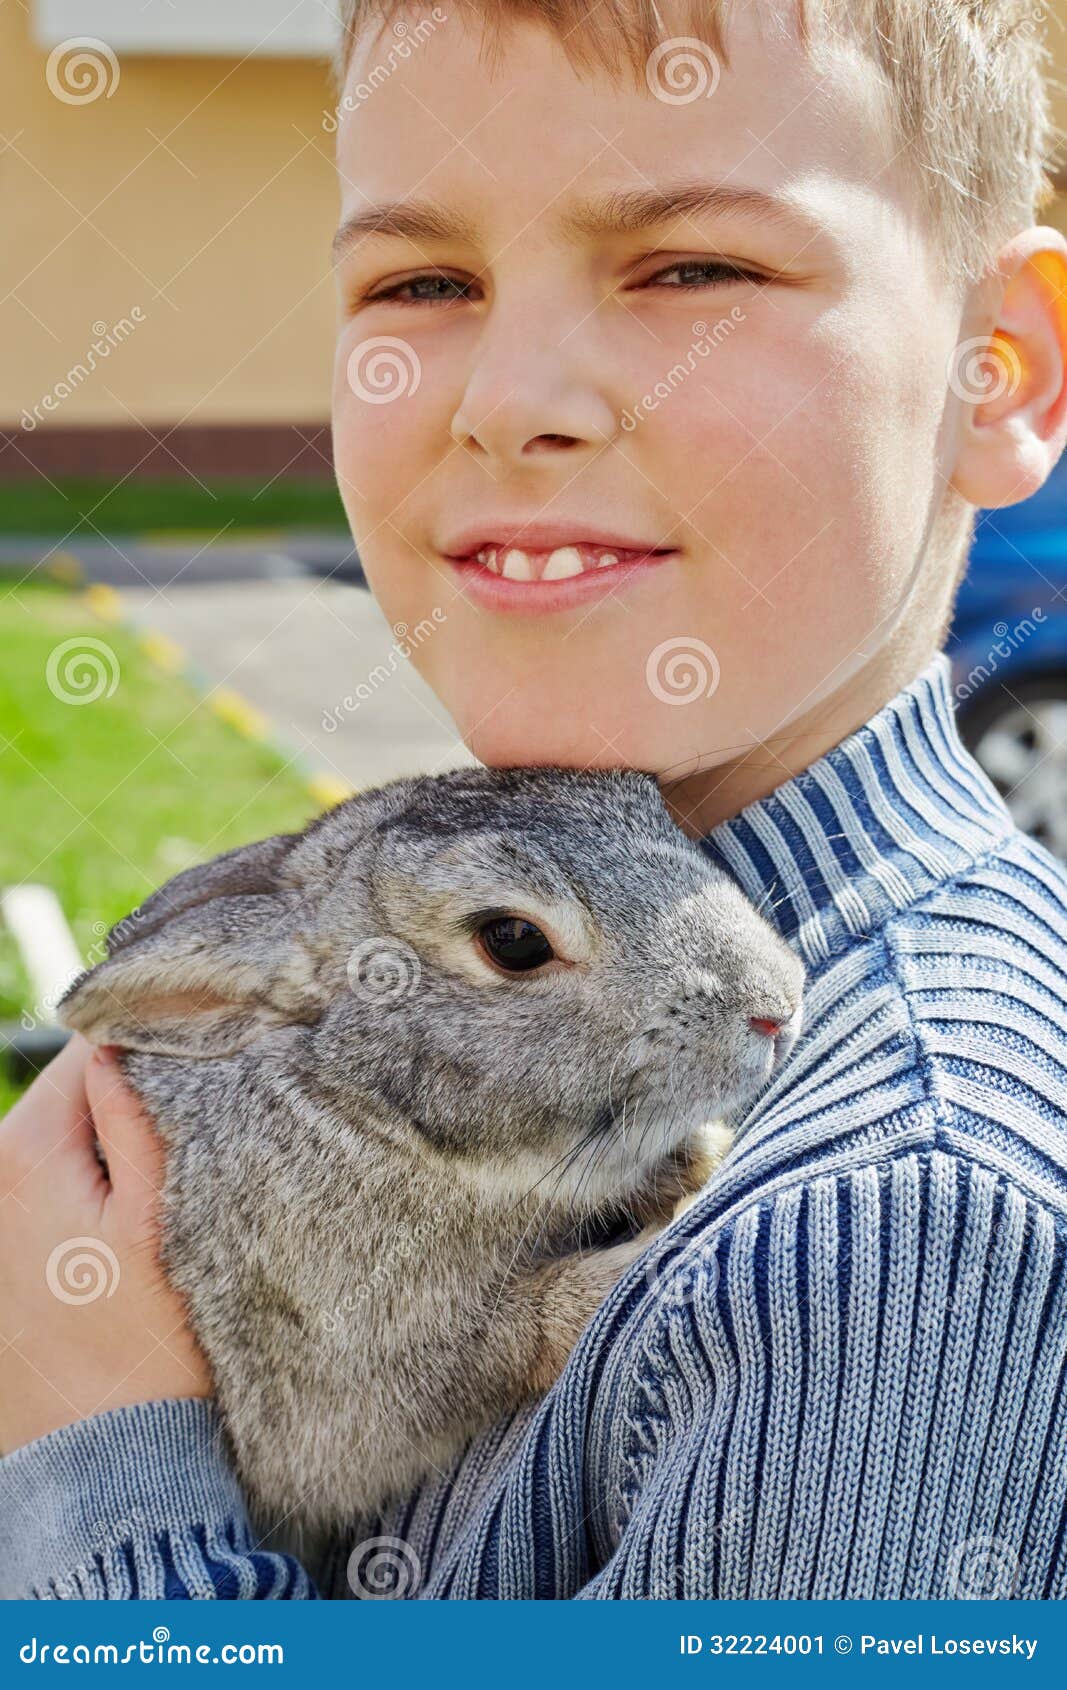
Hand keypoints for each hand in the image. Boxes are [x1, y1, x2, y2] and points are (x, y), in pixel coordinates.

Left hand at [0, 1033, 211, 1456]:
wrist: (105, 1453)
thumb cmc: (144, 1343)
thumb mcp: (157, 1220)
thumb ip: (135, 1121)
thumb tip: (119, 1043)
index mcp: (26, 1149)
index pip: (91, 1043)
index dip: (156, 1038)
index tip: (211, 1056)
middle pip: (74, 1083)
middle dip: (134, 1087)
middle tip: (202, 1116)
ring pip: (67, 1126)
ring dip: (115, 1133)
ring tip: (171, 1169)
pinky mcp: (8, 1242)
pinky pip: (57, 1171)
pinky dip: (97, 1171)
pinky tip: (137, 1206)